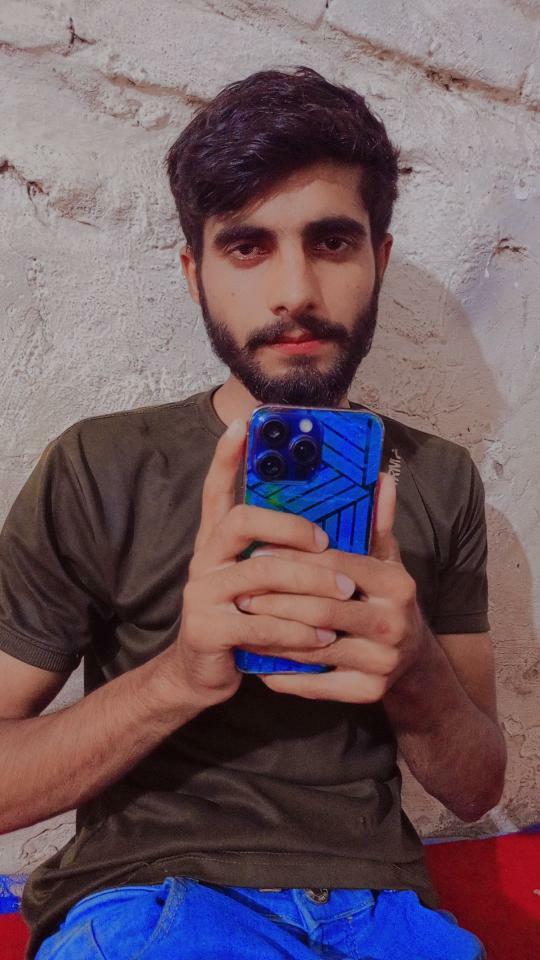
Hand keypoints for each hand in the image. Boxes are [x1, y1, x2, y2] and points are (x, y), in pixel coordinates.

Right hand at [157, 419, 356, 710]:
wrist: (204, 673)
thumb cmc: (250, 617)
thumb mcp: (271, 579)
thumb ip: (303, 544)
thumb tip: (368, 490)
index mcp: (218, 541)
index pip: (217, 490)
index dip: (226, 457)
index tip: (243, 425)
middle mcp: (205, 559)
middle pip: (241, 522)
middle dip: (289, 527)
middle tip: (327, 541)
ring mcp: (201, 594)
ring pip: (258, 573)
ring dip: (308, 582)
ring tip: (345, 593)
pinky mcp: (206, 630)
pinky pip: (257, 624)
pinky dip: (296, 631)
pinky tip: (323, 638)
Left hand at [236, 474, 430, 702]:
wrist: (413, 660)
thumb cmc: (386, 598)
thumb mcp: (387, 560)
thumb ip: (377, 522)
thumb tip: (381, 477)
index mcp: (395, 584)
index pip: (334, 566)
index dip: (292, 558)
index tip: (257, 552)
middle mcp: (394, 623)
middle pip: (320, 607)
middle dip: (275, 599)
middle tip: (241, 590)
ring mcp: (383, 661)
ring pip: (313, 646)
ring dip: (272, 633)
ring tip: (242, 620)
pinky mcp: (369, 692)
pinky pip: (316, 683)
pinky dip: (283, 672)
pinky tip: (258, 659)